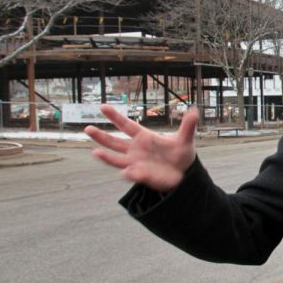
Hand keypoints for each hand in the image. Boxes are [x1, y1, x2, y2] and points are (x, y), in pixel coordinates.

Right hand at [84, 104, 198, 191]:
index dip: (115, 117)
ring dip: (106, 157)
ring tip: (94, 153)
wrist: (184, 174)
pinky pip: (131, 175)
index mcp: (144, 137)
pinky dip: (129, 174)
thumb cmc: (181, 155)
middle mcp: (135, 149)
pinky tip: (126, 172)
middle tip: (87, 128)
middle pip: (114, 142)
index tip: (103, 106)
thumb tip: (195, 111)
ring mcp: (136, 163)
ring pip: (116, 159)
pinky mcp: (140, 176)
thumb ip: (187, 126)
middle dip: (101, 136)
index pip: (126, 125)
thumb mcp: (185, 140)